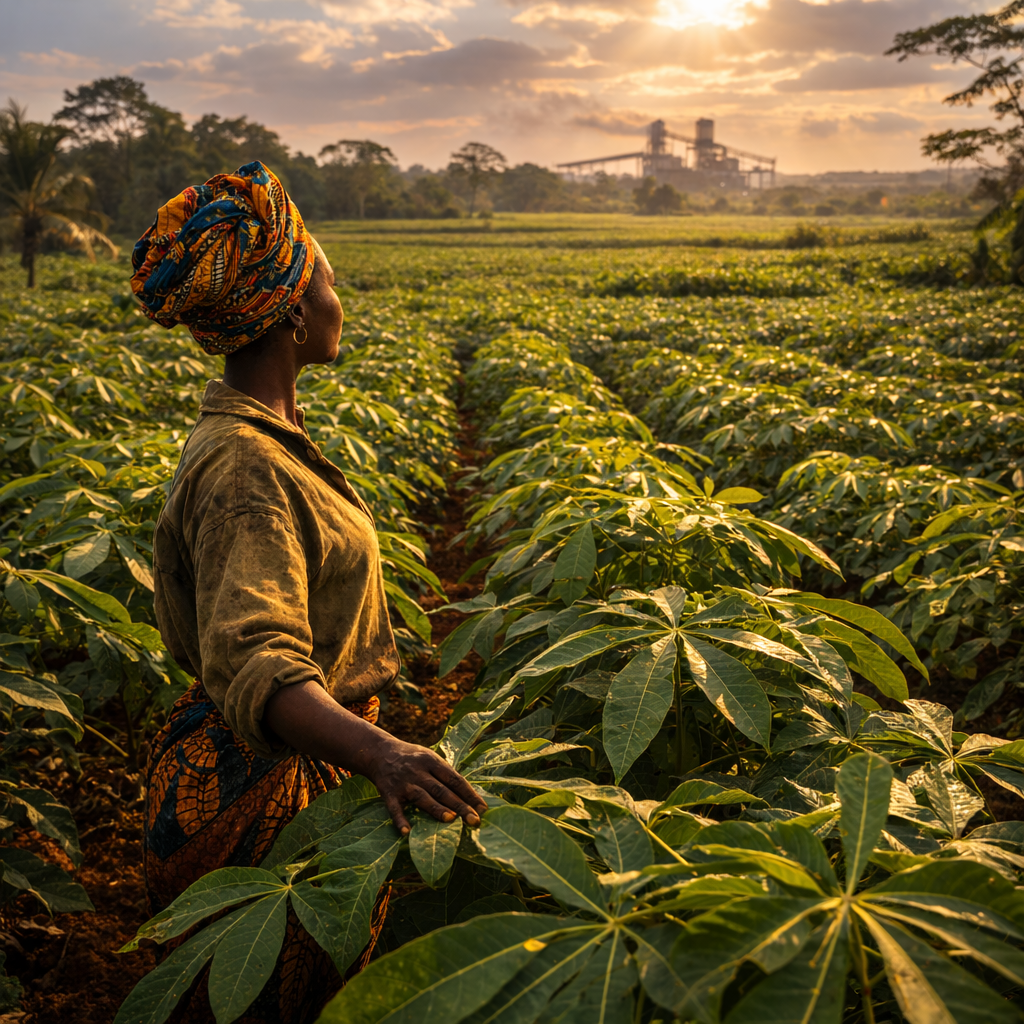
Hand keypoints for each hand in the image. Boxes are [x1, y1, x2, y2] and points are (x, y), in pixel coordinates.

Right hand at [364, 736, 488, 835]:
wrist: (379, 752)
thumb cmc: (412, 758)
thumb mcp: (429, 758)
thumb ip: (445, 774)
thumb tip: (468, 796)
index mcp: (431, 761)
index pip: (454, 779)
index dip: (469, 794)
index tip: (482, 808)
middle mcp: (418, 771)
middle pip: (442, 790)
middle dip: (459, 805)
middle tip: (474, 820)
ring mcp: (403, 783)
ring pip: (422, 797)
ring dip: (436, 809)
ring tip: (451, 820)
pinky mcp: (388, 793)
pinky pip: (394, 808)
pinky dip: (400, 820)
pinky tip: (407, 832)